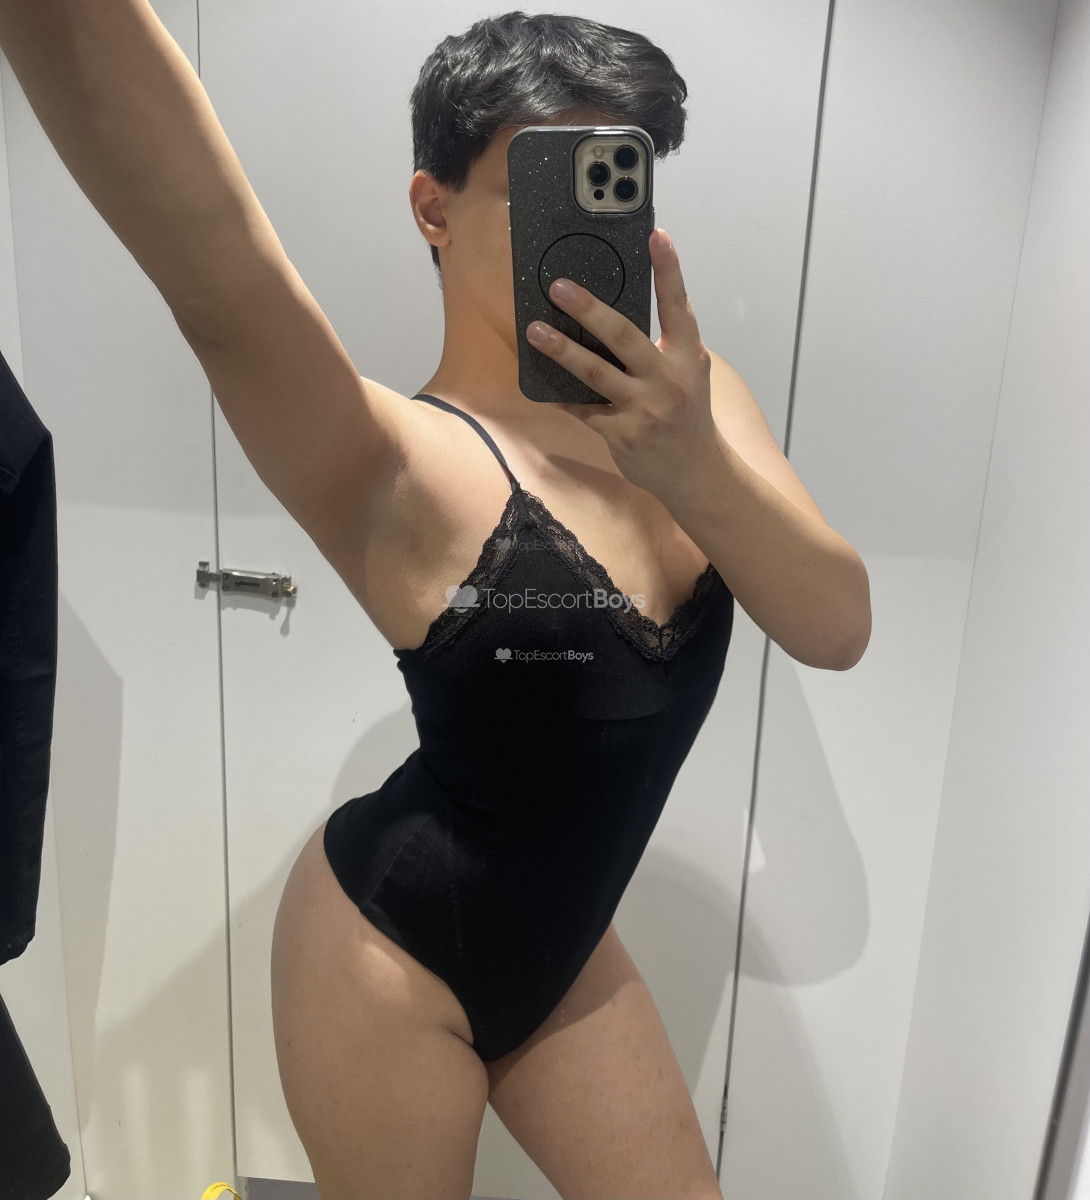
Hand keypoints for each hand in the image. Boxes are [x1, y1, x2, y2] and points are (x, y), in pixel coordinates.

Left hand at [524, 228, 718, 498]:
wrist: (695, 471)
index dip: (669, 269)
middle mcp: (668, 380)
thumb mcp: (689, 372)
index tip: (657, 234)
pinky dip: (560, 394)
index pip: (678, 306)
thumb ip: (665, 342)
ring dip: (561, 350)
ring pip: (595, 373)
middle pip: (624, 337)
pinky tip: (538, 381)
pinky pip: (582, 409)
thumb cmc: (687, 413)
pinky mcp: (621, 434)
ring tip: (535, 331)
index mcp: (687, 357)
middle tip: (559, 286)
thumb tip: (616, 310)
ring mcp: (643, 410)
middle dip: (590, 309)